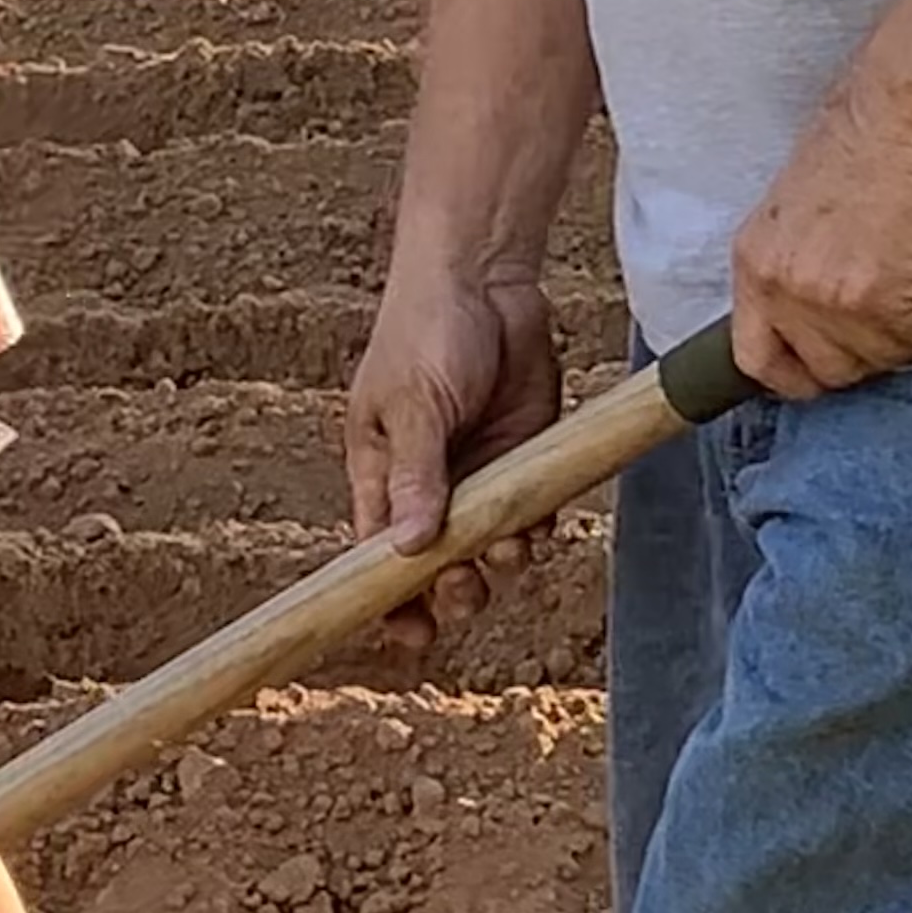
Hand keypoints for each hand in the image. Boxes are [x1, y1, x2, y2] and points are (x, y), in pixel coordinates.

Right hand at [345, 268, 562, 658]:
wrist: (488, 278)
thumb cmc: (427, 330)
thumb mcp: (413, 403)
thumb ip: (415, 476)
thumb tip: (406, 548)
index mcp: (381, 474)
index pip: (376, 554)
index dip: (389, 599)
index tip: (409, 635)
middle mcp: (430, 484)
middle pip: (437, 566)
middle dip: (453, 589)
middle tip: (467, 586)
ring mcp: (479, 474)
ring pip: (490, 548)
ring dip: (500, 560)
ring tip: (508, 544)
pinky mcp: (523, 458)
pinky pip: (530, 516)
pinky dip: (535, 528)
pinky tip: (535, 521)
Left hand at [731, 76, 911, 398]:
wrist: (903, 110)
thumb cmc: (864, 139)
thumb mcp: (799, 212)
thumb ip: (801, 269)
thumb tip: (832, 320)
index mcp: (753, 263)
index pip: (755, 358)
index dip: (800, 372)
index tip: (835, 362)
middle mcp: (779, 288)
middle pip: (828, 370)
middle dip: (874, 348)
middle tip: (906, 305)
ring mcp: (826, 300)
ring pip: (883, 357)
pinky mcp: (879, 301)